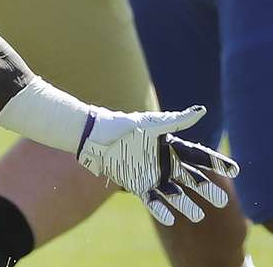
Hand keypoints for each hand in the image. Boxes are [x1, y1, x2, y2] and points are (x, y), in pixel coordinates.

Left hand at [77, 106, 239, 224]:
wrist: (96, 136)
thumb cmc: (123, 125)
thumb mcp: (151, 123)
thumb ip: (177, 120)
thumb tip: (202, 110)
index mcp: (170, 147)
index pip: (198, 157)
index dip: (215, 163)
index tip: (234, 171)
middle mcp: (165, 164)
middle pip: (191, 179)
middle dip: (207, 189)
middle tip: (222, 200)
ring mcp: (153, 176)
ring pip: (174, 194)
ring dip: (186, 205)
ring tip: (198, 216)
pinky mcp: (138, 186)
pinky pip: (153, 201)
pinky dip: (161, 210)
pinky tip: (170, 219)